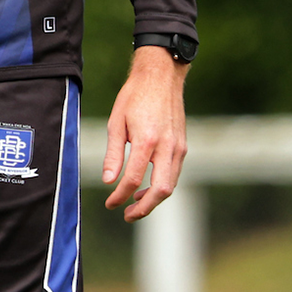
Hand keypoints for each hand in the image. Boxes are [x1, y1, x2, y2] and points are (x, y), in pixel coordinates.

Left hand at [102, 45, 188, 220]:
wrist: (160, 77)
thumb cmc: (134, 96)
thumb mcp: (116, 122)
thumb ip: (113, 153)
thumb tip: (109, 181)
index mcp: (147, 140)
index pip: (134, 178)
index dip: (120, 195)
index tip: (110, 203)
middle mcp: (167, 146)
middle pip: (161, 190)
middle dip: (145, 208)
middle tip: (127, 215)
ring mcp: (178, 147)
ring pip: (171, 184)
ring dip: (153, 199)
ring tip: (134, 203)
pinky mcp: (182, 145)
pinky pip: (174, 173)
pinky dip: (161, 185)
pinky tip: (146, 186)